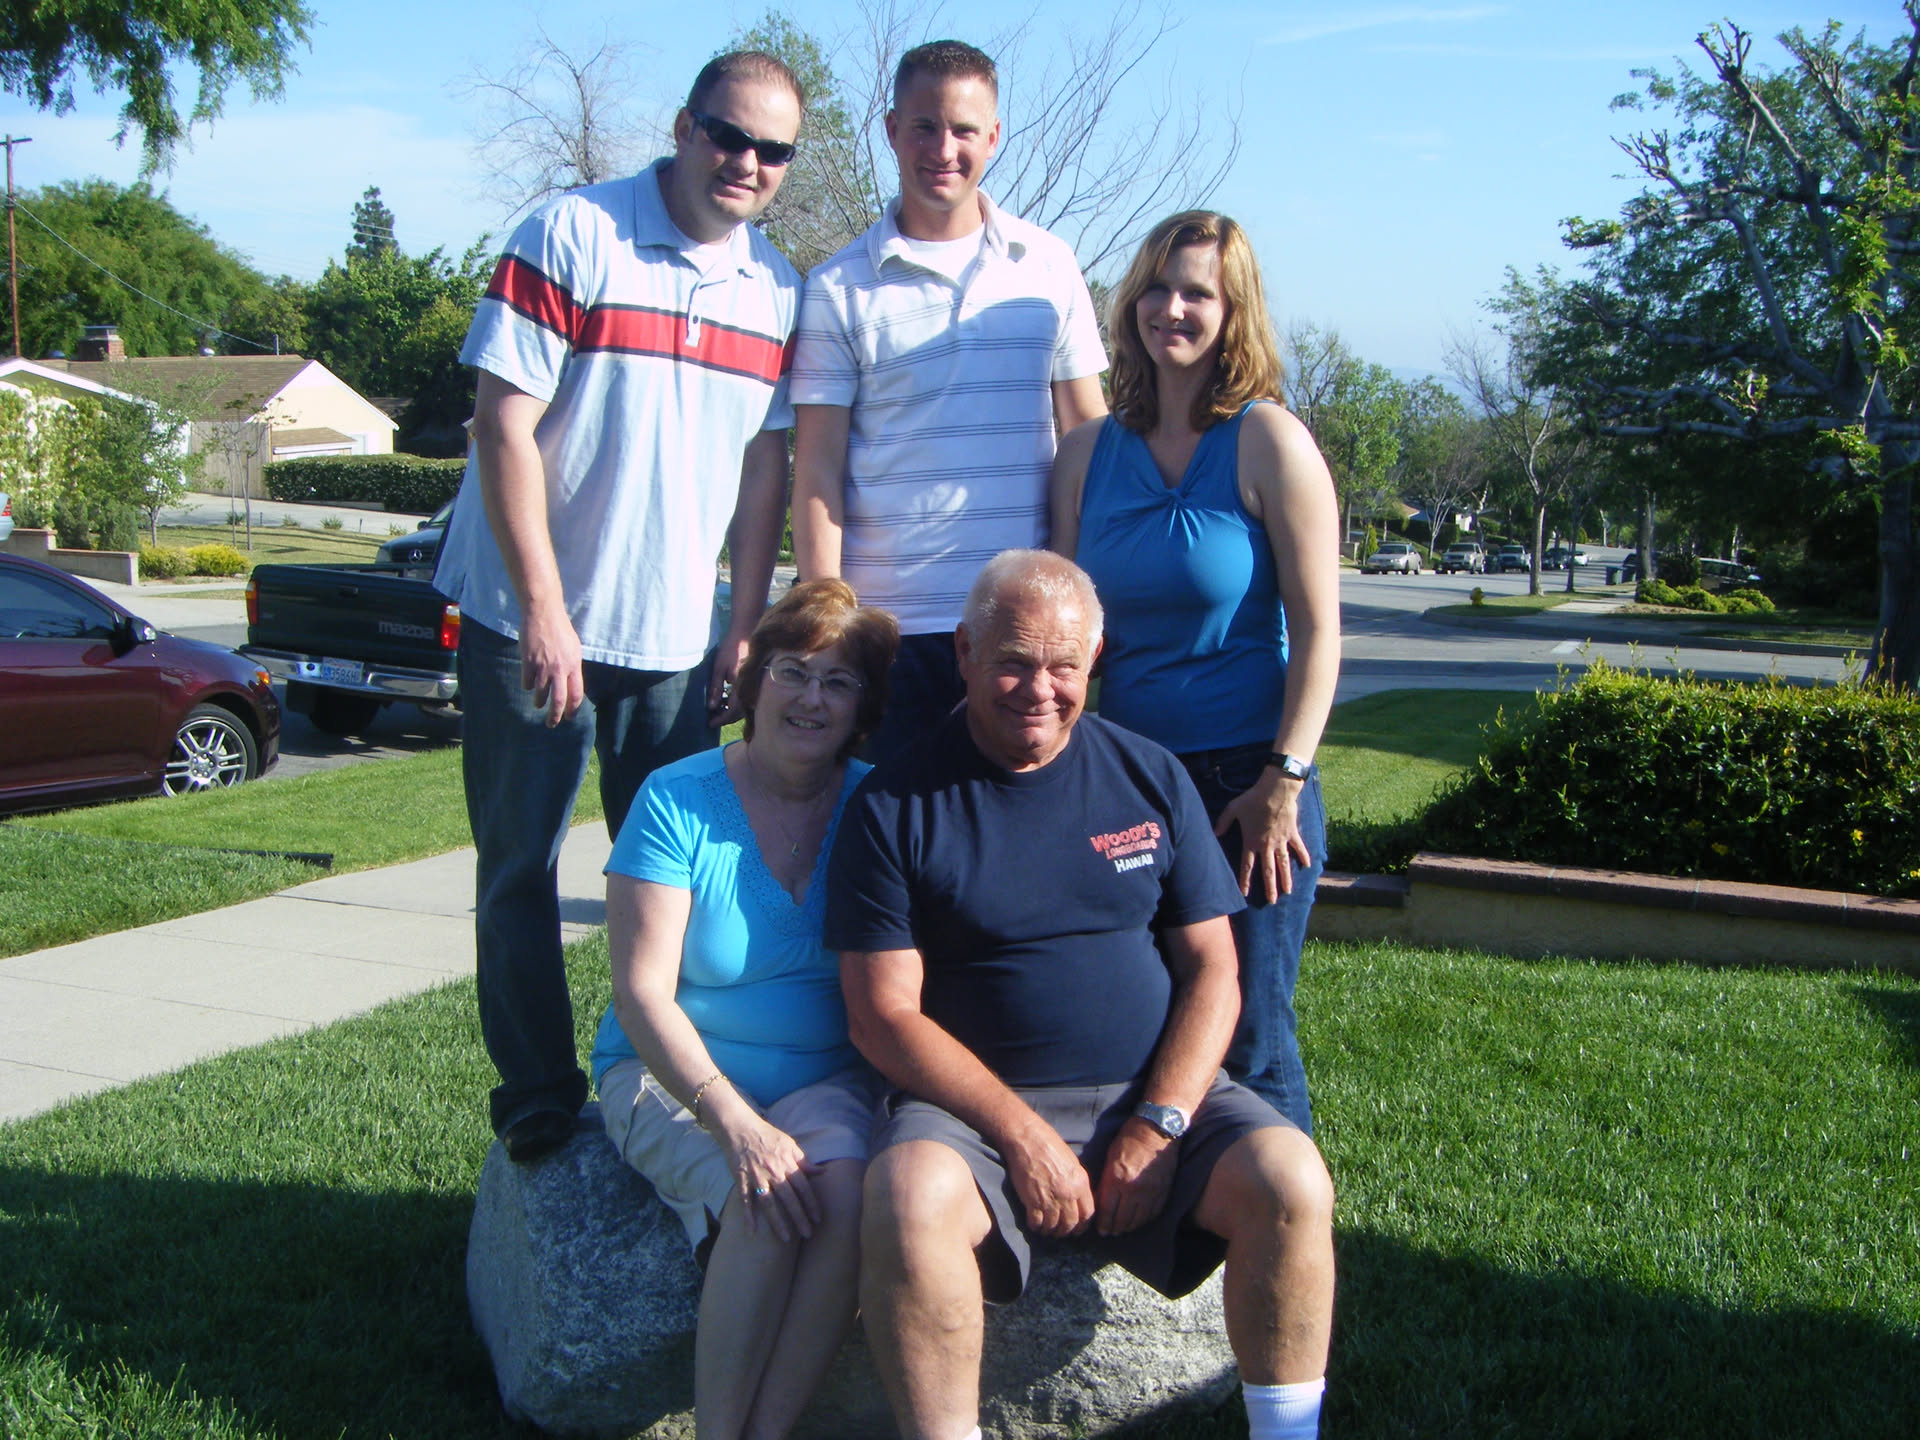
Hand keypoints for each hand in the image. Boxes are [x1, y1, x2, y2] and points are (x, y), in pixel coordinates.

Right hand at [519, 600, 584, 725]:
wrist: (542, 614)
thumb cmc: (560, 630)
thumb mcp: (574, 648)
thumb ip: (573, 667)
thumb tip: (571, 684)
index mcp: (573, 665)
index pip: (576, 694)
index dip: (573, 709)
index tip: (569, 717)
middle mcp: (559, 669)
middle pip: (558, 700)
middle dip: (555, 716)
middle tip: (551, 724)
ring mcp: (543, 666)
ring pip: (540, 694)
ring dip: (539, 702)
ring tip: (538, 704)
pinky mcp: (528, 662)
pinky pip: (527, 682)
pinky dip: (527, 687)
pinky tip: (528, 686)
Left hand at [707, 626, 751, 725]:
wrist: (746, 633)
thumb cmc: (731, 649)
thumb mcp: (718, 668)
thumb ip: (716, 688)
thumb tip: (712, 707)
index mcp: (741, 687)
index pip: (733, 711)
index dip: (721, 719)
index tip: (710, 723)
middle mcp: (750, 689)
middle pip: (739, 712)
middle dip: (725, 717)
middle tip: (712, 718)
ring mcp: (754, 686)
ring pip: (744, 706)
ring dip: (730, 711)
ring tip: (717, 710)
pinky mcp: (754, 682)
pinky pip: (746, 698)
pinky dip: (736, 703)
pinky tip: (726, 700)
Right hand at [715, 1111, 822, 1241]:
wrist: (741, 1128)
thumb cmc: (768, 1136)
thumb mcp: (790, 1144)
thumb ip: (805, 1161)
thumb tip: (823, 1172)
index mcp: (787, 1162)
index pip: (803, 1187)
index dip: (812, 1203)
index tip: (818, 1219)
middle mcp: (774, 1171)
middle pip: (789, 1199)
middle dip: (799, 1218)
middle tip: (808, 1235)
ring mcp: (757, 1177)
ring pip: (769, 1204)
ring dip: (778, 1222)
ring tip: (786, 1240)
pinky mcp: (741, 1180)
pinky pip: (745, 1200)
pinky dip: (748, 1216)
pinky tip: (752, 1232)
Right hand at [1004, 1117, 1095, 1238]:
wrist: (1027, 1139)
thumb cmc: (1049, 1145)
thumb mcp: (1072, 1162)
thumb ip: (1077, 1183)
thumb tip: (1078, 1199)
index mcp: (1080, 1183)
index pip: (1088, 1213)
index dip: (1082, 1225)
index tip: (1077, 1228)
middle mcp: (1068, 1194)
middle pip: (1071, 1223)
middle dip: (1065, 1231)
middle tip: (1060, 1232)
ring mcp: (1050, 1199)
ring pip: (1054, 1226)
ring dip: (1050, 1231)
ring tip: (1046, 1230)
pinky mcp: (1032, 1201)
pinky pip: (1037, 1223)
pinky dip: (1036, 1227)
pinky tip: (1034, 1224)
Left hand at [1094, 1117, 1178, 1236]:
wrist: (1157, 1129)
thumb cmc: (1130, 1138)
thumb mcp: (1111, 1156)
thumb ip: (1107, 1179)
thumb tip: (1101, 1198)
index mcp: (1117, 1179)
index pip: (1107, 1210)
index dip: (1103, 1223)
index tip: (1100, 1229)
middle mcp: (1133, 1189)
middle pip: (1122, 1219)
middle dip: (1114, 1228)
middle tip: (1110, 1232)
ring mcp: (1150, 1192)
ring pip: (1137, 1220)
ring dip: (1128, 1227)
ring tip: (1123, 1229)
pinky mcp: (1163, 1192)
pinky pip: (1152, 1213)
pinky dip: (1144, 1220)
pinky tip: (1138, 1221)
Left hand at [1216, 770, 1310, 902]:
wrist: (1276, 790)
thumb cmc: (1253, 799)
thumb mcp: (1233, 809)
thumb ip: (1223, 822)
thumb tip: (1214, 833)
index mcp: (1252, 841)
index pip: (1247, 866)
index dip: (1245, 881)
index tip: (1245, 894)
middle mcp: (1267, 845)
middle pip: (1268, 871)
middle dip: (1270, 888)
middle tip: (1272, 901)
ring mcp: (1281, 840)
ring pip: (1284, 864)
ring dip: (1286, 879)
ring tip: (1288, 892)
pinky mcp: (1292, 833)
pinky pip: (1299, 847)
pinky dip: (1304, 856)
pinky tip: (1308, 866)